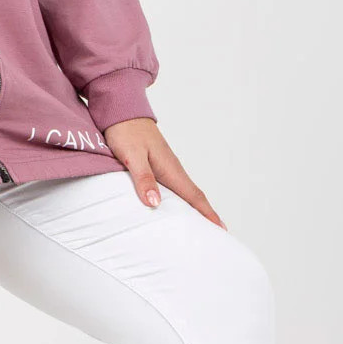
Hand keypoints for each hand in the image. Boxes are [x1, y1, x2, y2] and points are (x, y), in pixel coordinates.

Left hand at [102, 117, 225, 226]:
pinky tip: (176, 206)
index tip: (221, 229)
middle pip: (194, 196)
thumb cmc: (125, 131)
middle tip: (217, 233)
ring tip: (201, 225)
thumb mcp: (132, 156)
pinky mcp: (157, 164)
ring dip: (195, 208)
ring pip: (184, 192)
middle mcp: (172, 168)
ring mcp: (165, 166)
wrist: (121, 110)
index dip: (207, 213)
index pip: (193, 195)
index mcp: (170, 168)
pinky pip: (173, 187)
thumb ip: (143, 179)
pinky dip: (180, 199)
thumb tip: (155, 203)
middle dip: (206, 214)